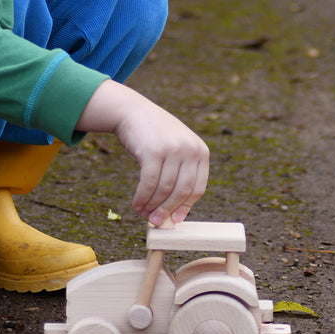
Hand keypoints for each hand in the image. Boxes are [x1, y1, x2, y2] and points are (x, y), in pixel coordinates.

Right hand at [77, 81, 209, 225]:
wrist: (133, 111)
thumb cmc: (154, 136)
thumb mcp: (176, 150)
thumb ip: (180, 176)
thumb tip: (176, 214)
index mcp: (201, 151)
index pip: (198, 188)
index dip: (185, 207)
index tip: (174, 220)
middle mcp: (190, 149)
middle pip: (182, 191)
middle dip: (167, 210)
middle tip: (156, 222)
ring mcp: (173, 149)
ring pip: (164, 189)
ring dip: (152, 206)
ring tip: (143, 213)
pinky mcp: (154, 151)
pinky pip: (149, 183)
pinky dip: (142, 197)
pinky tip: (136, 203)